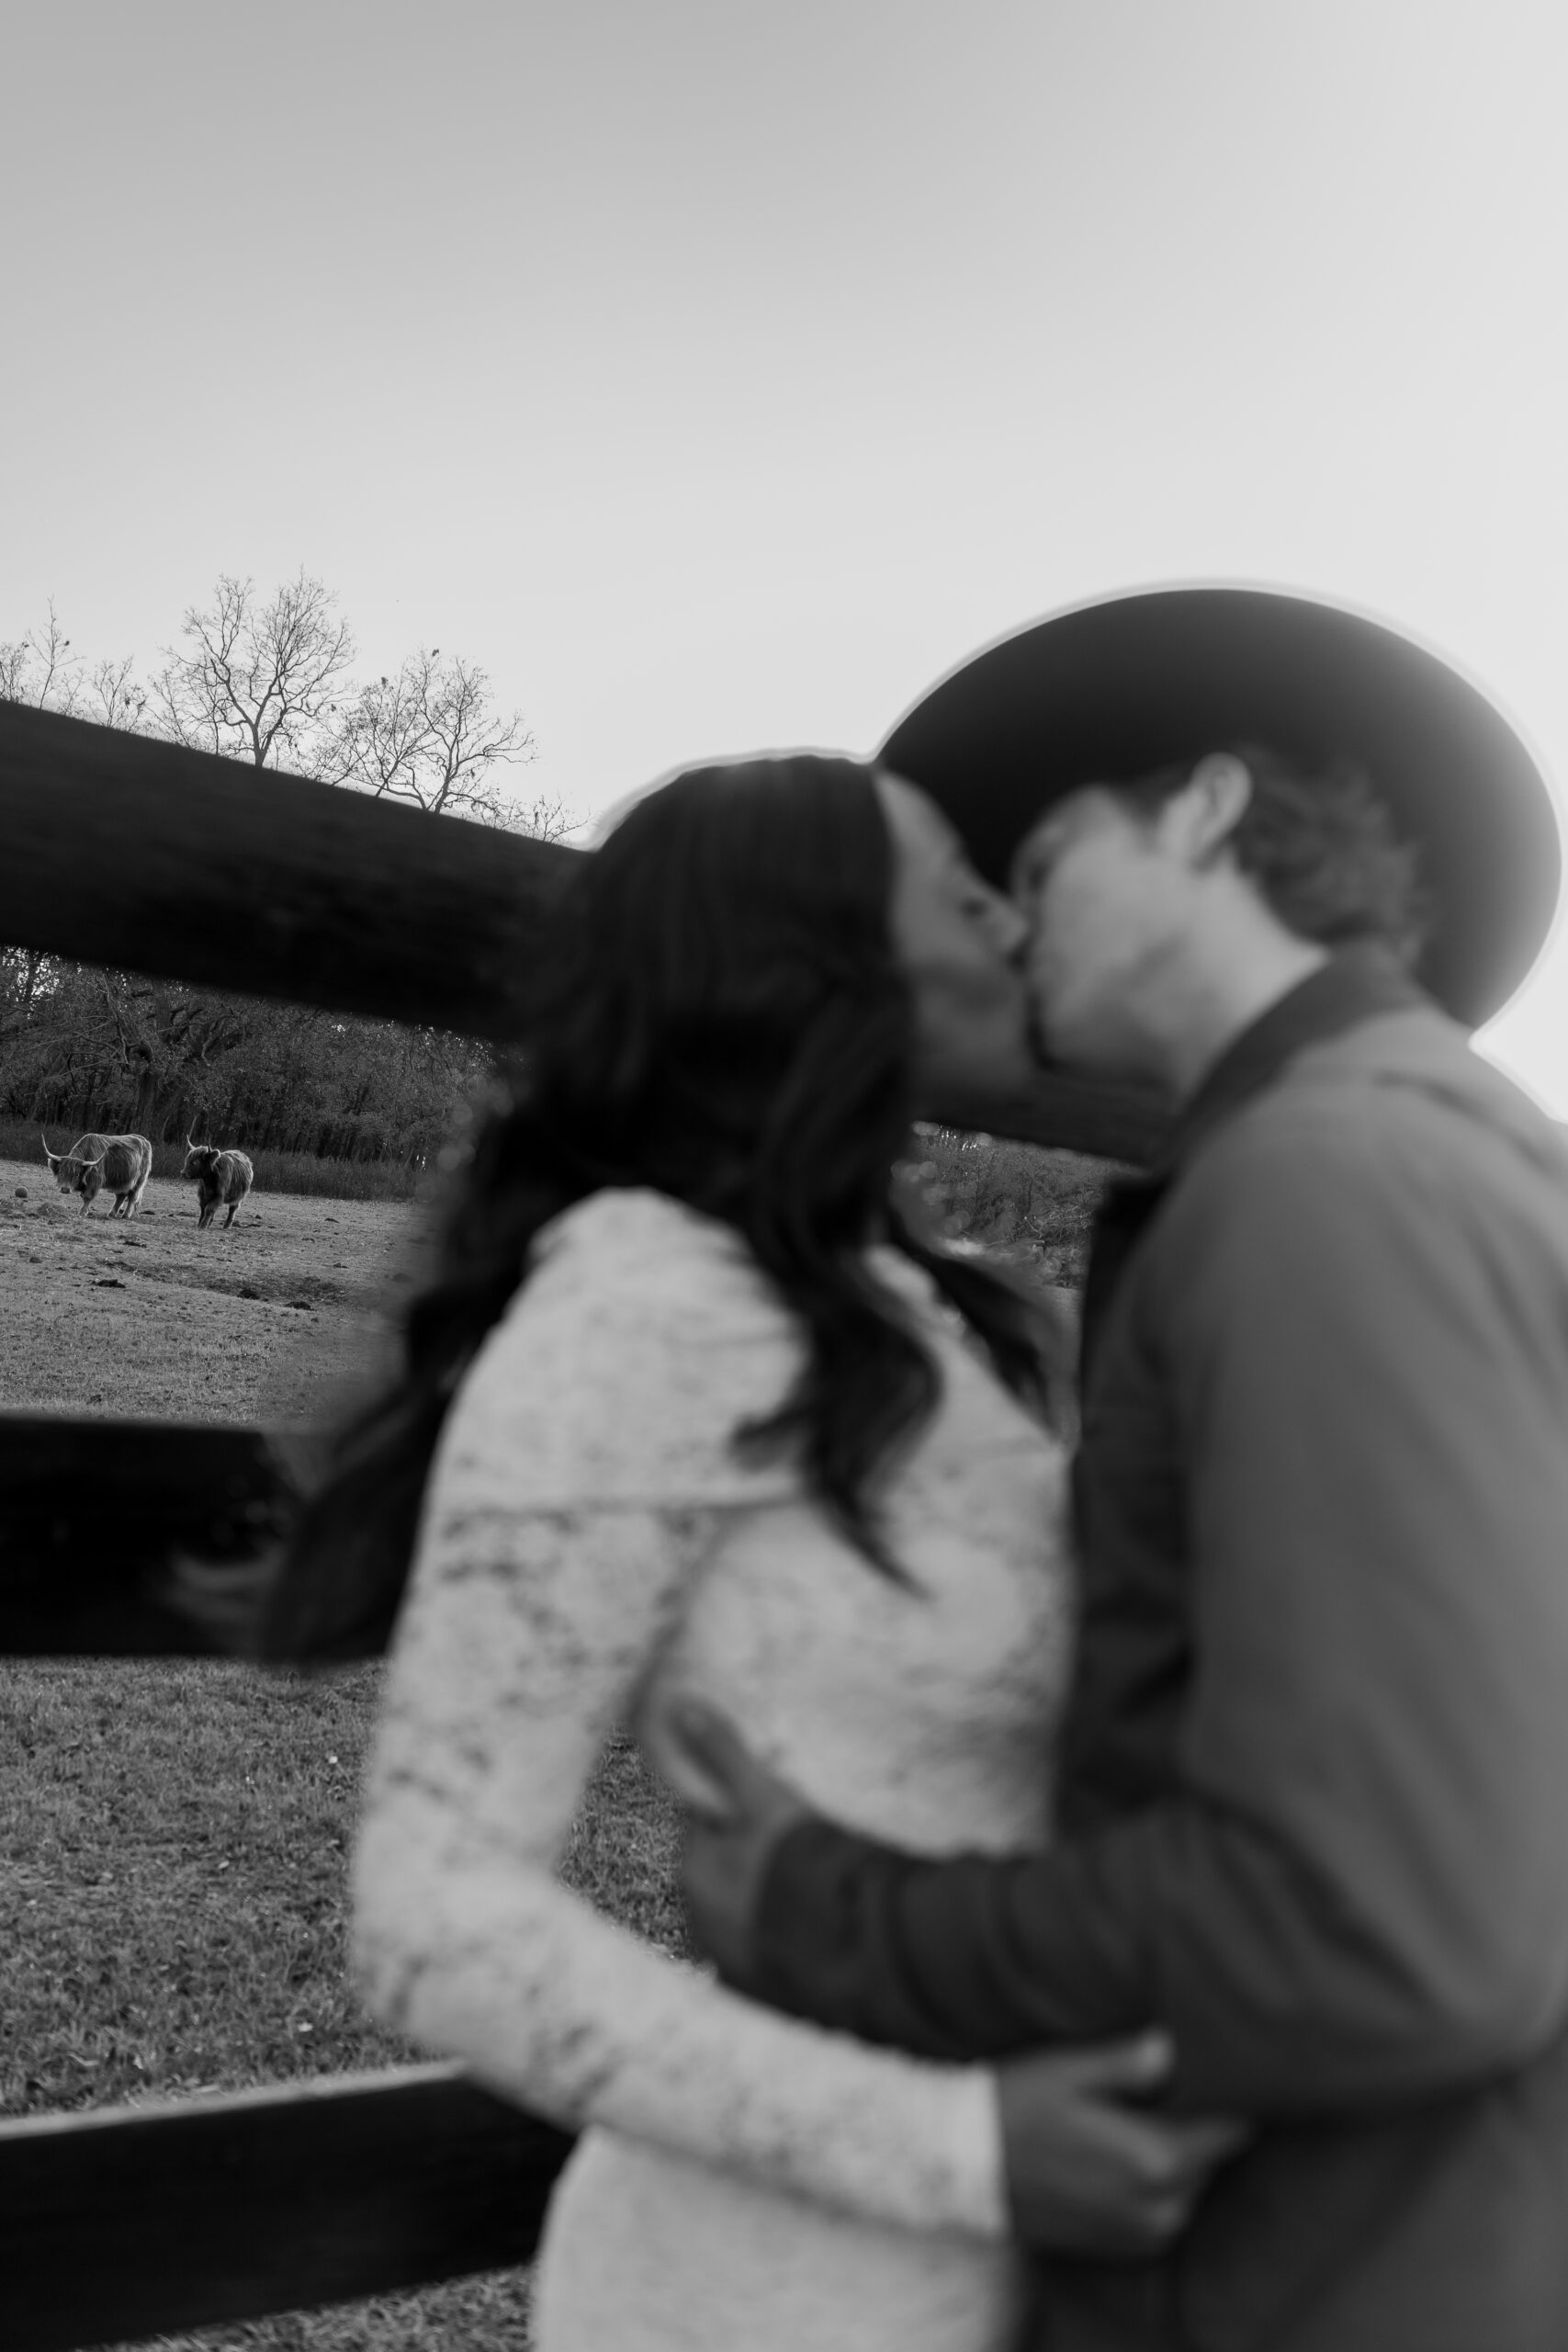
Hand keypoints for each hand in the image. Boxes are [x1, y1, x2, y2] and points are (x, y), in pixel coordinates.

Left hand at [661, 1697, 809, 1987]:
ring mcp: (735, 1964)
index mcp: (694, 1875)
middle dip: (747, 1859)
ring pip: (746, 1916)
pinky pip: (771, 1953)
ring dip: (767, 1900)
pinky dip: (787, 1938)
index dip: (731, 1811)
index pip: (701, 1830)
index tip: (762, 1801)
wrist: (853, 1945)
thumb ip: (725, 1753)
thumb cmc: (799, 1861)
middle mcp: (702, 1925)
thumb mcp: (764, 1797)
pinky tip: (819, 1926)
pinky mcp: (768, 1992)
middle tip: (792, 1840)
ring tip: (811, 1883)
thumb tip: (682, 1706)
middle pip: (721, 1875)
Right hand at [997, 2032, 1248, 2256]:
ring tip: (1140, 2112)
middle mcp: (1163, 2207)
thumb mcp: (1071, 2069)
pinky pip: (1168, 2206)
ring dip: (1179, 2151)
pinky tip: (1121, 2148)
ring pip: (1193, 2182)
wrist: (964, 2168)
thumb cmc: (1017, 2106)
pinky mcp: (1130, 2246)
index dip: (1230, 2093)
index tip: (1218, 2063)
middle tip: (1171, 2081)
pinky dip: (1157, 2179)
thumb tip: (1175, 2045)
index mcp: (1157, 2159)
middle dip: (1198, 2120)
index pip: (1231, 2128)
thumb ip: (1131, 2062)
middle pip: (1214, 2156)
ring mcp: (1147, 2234)